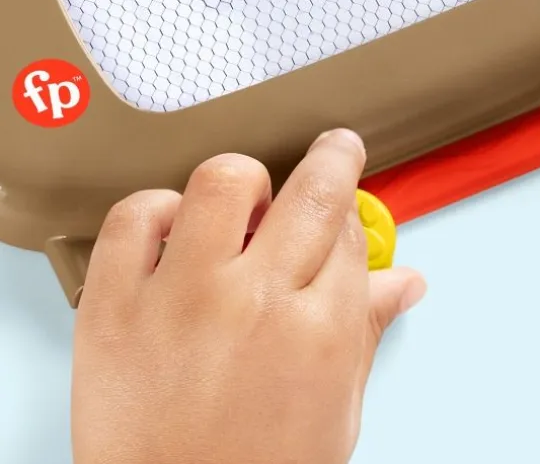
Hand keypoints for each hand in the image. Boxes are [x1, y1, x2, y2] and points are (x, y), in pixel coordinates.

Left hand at [71, 130, 425, 463]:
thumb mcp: (336, 409)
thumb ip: (368, 331)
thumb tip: (405, 281)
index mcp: (321, 332)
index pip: (351, 229)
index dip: (349, 211)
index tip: (343, 207)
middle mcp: (257, 301)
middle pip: (314, 189)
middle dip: (335, 157)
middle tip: (335, 150)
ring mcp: (181, 298)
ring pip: (224, 181)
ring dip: (245, 181)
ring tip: (243, 208)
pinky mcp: (114, 305)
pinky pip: (134, 217)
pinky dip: (156, 210)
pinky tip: (174, 234)